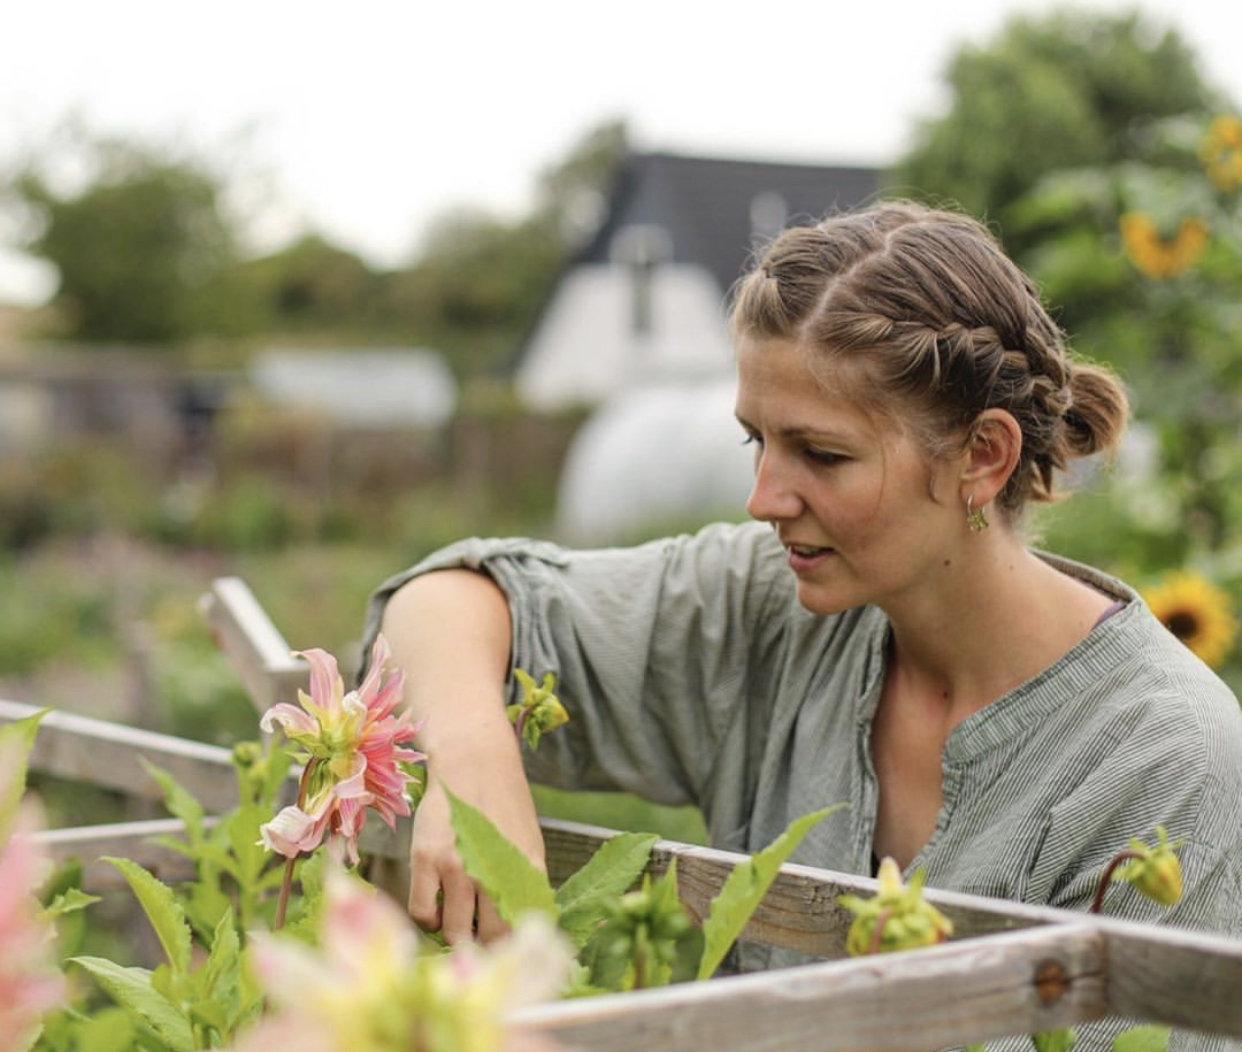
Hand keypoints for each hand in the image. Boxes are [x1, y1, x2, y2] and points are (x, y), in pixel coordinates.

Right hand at [407, 766, 545, 945]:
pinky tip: (437, 909)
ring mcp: (457, 866)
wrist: (474, 763)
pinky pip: (423, 913)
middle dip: (486, 950)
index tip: (506, 954)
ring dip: (457, 938)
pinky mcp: (426, 858)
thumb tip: (520, 926)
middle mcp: (493, 871)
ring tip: (459, 927)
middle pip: (491, 938)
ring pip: (456, 932)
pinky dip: (429, 921)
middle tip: (480, 948)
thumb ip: (525, 884)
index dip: (513, 948)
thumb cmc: (503, 805)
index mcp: (526, 869)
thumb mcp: (528, 843)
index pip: (524, 928)